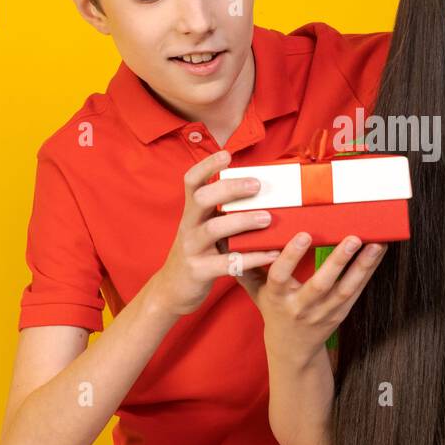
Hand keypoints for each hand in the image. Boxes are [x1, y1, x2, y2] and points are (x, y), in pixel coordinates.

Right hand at [156, 149, 280, 316]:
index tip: (227, 154)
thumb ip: (220, 212)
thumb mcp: (202, 229)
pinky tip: (272, 253)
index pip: (191, 181)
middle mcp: (189, 226)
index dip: (206, 165)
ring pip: (214, 229)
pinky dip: (252, 257)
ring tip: (268, 218)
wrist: (172, 291)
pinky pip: (227, 263)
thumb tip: (259, 191)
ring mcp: (192, 249)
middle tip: (257, 186)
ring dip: (243, 221)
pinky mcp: (199, 271)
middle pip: (202, 199)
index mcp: (191, 212)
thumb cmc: (198, 254)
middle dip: (229, 189)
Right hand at [236, 231, 385, 366]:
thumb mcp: (255, 293)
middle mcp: (300, 307)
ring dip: (362, 266)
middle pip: (321, 284)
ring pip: (345, 289)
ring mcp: (323, 312)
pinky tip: (378, 253)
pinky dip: (369, 272)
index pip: (280, 276)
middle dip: (337, 261)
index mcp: (277, 298)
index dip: (291, 256)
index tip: (303, 235)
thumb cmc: (273, 311)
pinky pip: (357, 291)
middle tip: (352, 238)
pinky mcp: (340, 313)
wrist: (292, 349)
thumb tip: (228, 239)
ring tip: (375, 245)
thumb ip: (246, 268)